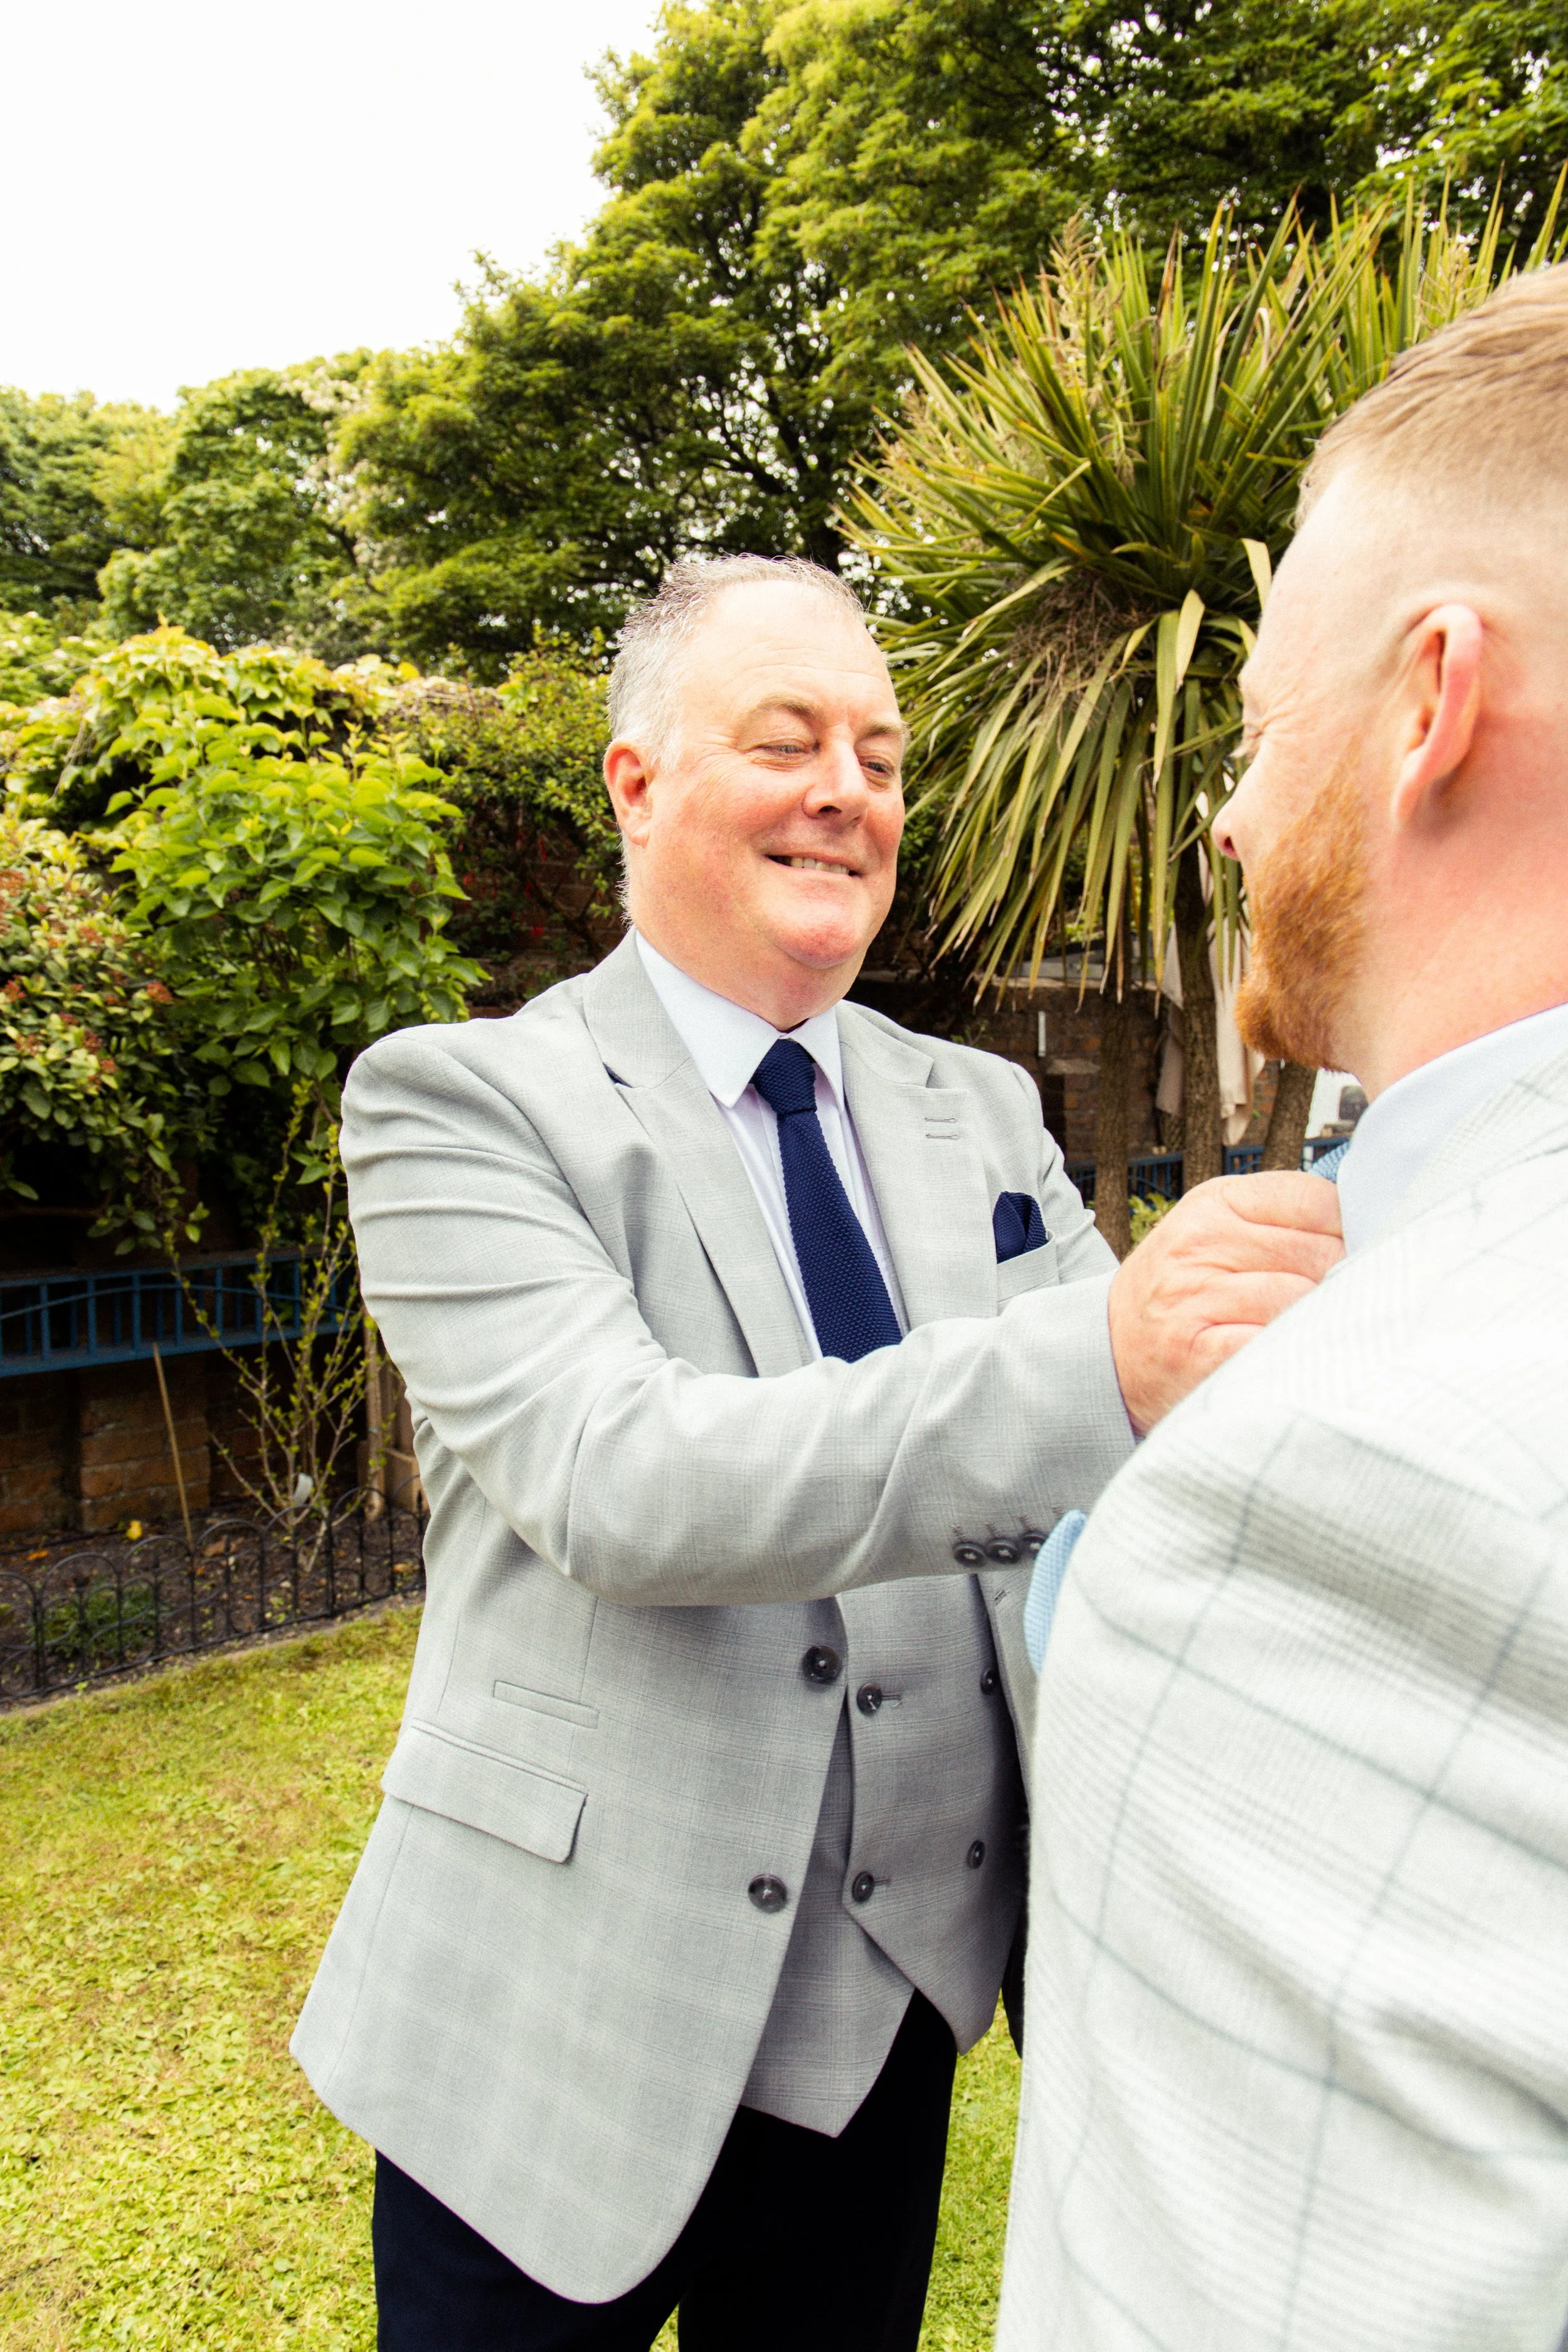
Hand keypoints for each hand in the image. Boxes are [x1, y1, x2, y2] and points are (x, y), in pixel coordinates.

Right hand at [1108, 1174, 1343, 1435]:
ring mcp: (1196, 1298)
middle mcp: (1201, 1243)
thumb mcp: (1215, 1235)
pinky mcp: (1200, 1353)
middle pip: (1320, 1251)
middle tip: (1335, 1304)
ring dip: (1320, 1320)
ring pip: (1304, 1298)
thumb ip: (1278, 1224)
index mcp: (1213, 1203)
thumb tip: (1368, 1229)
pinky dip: (1296, 1353)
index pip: (1317, 1200)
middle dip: (1341, 1281)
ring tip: (1313, 1332)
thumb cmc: (1181, 1295)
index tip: (1350, 1256)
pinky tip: (1292, 1357)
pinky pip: (1277, 1344)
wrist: (1108, 1354)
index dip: (1349, 1231)